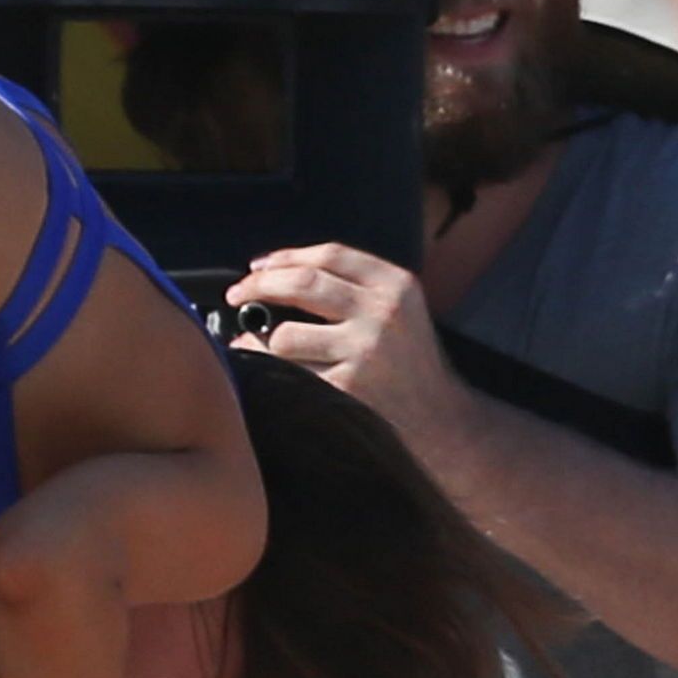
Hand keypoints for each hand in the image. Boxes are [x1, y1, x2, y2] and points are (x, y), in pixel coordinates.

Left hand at [225, 244, 475, 460]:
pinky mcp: (345, 388)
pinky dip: (265, 372)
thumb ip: (354, 288)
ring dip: (254, 340)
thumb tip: (273, 273)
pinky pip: (287, 374)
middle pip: (303, 284)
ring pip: (284, 335)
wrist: (441, 421)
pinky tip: (261, 374)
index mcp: (397, 286)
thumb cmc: (408, 365)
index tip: (258, 266)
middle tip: (236, 295)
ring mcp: (363, 352)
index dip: (286, 257)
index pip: (331, 256)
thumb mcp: (400, 312)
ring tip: (248, 344)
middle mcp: (382, 314)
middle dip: (258, 286)